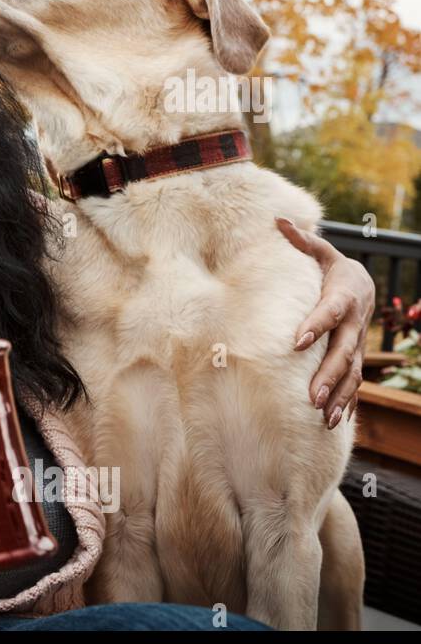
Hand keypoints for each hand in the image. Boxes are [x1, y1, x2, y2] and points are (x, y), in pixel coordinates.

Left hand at [276, 217, 373, 429]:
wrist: (364, 286)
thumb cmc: (334, 270)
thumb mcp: (322, 253)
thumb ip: (302, 241)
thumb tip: (278, 220)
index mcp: (342, 297)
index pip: (328, 313)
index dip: (315, 326)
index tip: (297, 342)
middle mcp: (353, 324)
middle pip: (343, 353)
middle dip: (329, 375)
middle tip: (312, 396)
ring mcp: (356, 345)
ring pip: (352, 374)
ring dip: (339, 396)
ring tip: (322, 416)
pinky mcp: (354, 358)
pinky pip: (354, 384)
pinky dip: (347, 403)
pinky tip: (333, 423)